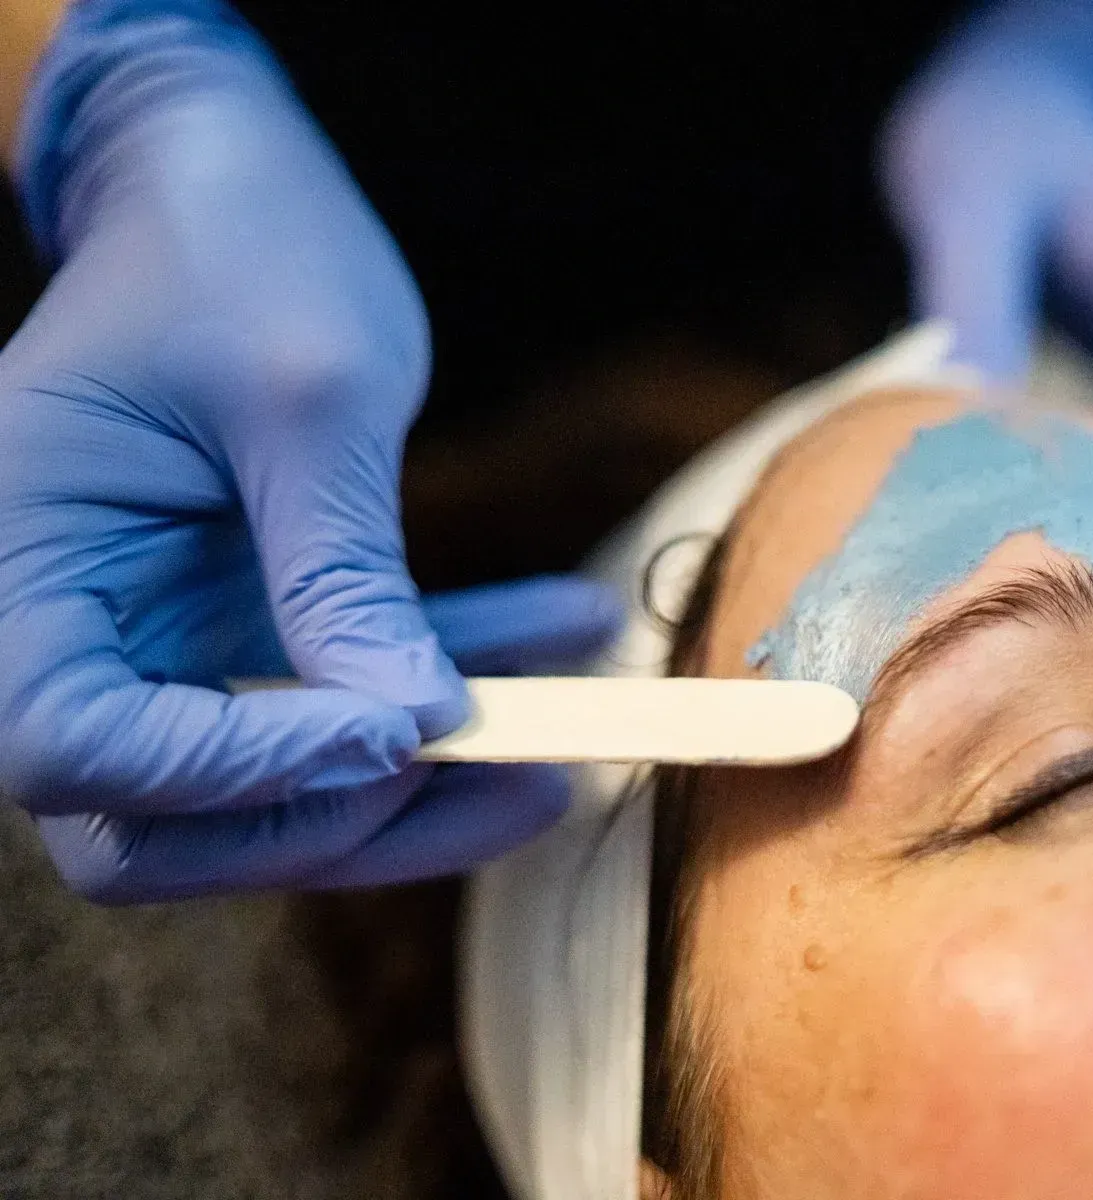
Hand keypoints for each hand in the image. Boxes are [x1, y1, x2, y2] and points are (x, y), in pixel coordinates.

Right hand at [0, 0, 618, 900]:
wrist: (227, 179)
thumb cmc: (239, 247)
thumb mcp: (308, 398)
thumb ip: (344, 571)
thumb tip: (416, 727)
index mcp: (15, 558)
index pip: (80, 745)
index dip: (240, 771)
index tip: (400, 731)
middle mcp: (60, 622)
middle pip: (164, 817)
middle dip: (349, 819)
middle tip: (522, 774)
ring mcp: (147, 635)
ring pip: (264, 790)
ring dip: (424, 783)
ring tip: (575, 743)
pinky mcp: (234, 622)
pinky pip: (333, 697)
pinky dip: (443, 678)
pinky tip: (563, 630)